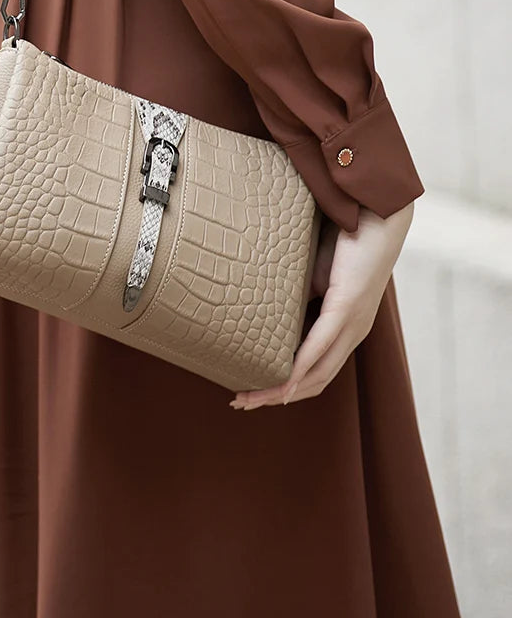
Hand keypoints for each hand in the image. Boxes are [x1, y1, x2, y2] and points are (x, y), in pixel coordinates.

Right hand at [230, 201, 414, 410]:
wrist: (375, 214)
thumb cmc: (344, 240)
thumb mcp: (312, 275)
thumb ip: (296, 296)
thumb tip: (266, 304)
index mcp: (347, 328)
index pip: (316, 372)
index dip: (285, 389)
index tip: (252, 392)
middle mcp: (353, 334)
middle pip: (314, 382)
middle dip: (275, 397)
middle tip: (242, 403)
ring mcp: (353, 324)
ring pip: (316, 373)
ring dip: (281, 390)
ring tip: (250, 396)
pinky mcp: (348, 308)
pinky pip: (320, 346)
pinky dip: (299, 368)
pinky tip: (282, 380)